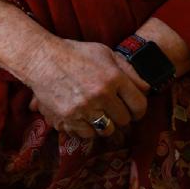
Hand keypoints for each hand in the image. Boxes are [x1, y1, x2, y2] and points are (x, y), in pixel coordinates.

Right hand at [25, 34, 150, 139]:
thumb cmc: (75, 54)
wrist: (42, 59)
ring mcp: (85, 108)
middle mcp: (102, 94)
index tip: (134, 111)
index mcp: (114, 77)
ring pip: (107, 130)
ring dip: (105, 124)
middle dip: (121, 116)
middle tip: (113, 111)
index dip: (139, 111)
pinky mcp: (69, 118)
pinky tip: (83, 118)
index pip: (139, 105)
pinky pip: (87, 134)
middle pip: (124, 120)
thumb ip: (128, 70)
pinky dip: (87, 129)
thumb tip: (147, 88)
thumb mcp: (105, 53)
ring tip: (98, 115)